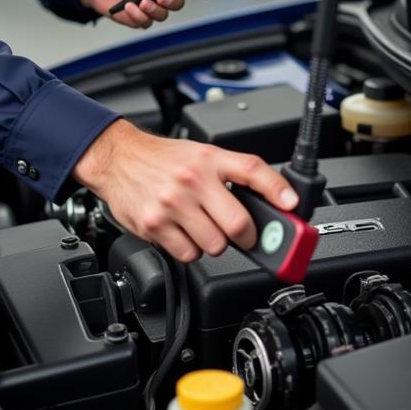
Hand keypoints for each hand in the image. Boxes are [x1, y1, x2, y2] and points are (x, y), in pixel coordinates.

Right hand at [74, 119, 298, 261]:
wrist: (118, 158)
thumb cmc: (164, 159)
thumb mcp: (202, 154)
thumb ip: (233, 174)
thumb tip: (270, 201)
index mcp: (209, 159)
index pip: (252, 169)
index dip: (277, 188)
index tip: (291, 204)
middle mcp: (192, 180)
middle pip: (237, 223)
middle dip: (246, 235)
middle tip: (243, 234)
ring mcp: (173, 204)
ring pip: (214, 245)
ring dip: (214, 242)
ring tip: (202, 226)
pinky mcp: (154, 226)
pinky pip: (188, 255)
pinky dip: (190, 250)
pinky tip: (183, 232)